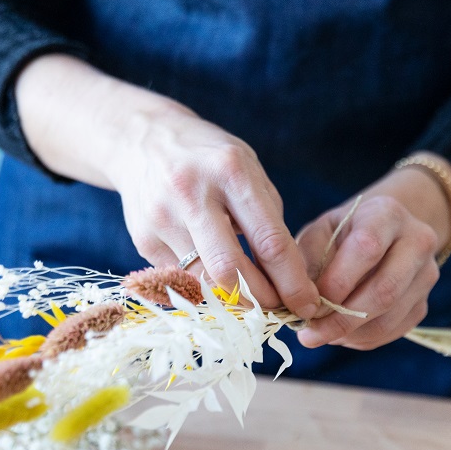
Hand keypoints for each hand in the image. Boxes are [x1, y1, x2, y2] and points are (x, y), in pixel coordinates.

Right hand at [15, 54, 319, 316]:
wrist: (142, 140)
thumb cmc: (210, 159)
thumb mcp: (247, 169)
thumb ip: (268, 218)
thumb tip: (290, 278)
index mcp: (231, 171)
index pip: (269, 241)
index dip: (292, 281)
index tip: (308, 304)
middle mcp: (192, 194)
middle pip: (232, 270)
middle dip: (263, 299)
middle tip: (280, 309)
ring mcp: (162, 219)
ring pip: (205, 282)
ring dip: (234, 301)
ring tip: (254, 299)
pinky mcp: (143, 241)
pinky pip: (183, 281)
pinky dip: (206, 288)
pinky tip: (217, 281)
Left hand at [294, 157, 450, 349]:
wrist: (384, 233)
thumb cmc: (342, 233)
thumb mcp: (320, 232)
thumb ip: (307, 262)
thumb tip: (298, 305)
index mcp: (387, 214)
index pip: (367, 248)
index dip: (337, 281)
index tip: (308, 303)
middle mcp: (417, 241)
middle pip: (385, 290)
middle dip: (342, 318)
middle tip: (309, 334)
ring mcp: (426, 275)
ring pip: (390, 317)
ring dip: (349, 334)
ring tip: (320, 334)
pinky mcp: (424, 304)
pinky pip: (393, 331)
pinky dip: (361, 339)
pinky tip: (340, 334)